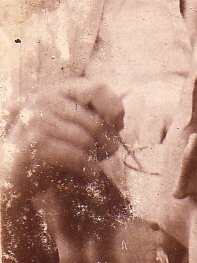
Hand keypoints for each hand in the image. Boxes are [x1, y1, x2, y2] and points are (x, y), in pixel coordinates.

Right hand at [0, 78, 124, 191]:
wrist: (12, 175)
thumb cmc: (50, 148)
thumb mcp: (70, 124)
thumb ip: (92, 115)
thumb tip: (118, 122)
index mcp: (56, 91)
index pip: (97, 87)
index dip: (114, 107)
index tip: (116, 125)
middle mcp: (43, 100)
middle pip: (96, 121)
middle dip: (109, 141)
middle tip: (108, 152)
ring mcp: (36, 121)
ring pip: (87, 140)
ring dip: (98, 157)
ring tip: (95, 163)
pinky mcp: (34, 144)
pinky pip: (77, 156)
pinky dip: (88, 168)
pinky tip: (89, 174)